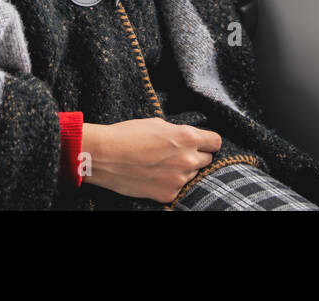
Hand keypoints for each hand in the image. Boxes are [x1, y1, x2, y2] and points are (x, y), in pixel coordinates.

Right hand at [80, 117, 222, 202]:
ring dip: (183, 171)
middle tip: (177, 154)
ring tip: (161, 165)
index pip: (216, 142)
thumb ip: (178, 133)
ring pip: (192, 175)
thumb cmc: (127, 134)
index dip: (208, 142)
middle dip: (196, 156)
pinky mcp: (167, 194)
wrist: (103, 156)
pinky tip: (154, 176)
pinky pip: (178, 188)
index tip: (202, 143)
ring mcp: (178, 179)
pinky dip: (169, 184)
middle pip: (207, 159)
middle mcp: (188, 159)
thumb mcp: (158, 124)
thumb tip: (188, 139)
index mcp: (187, 137)